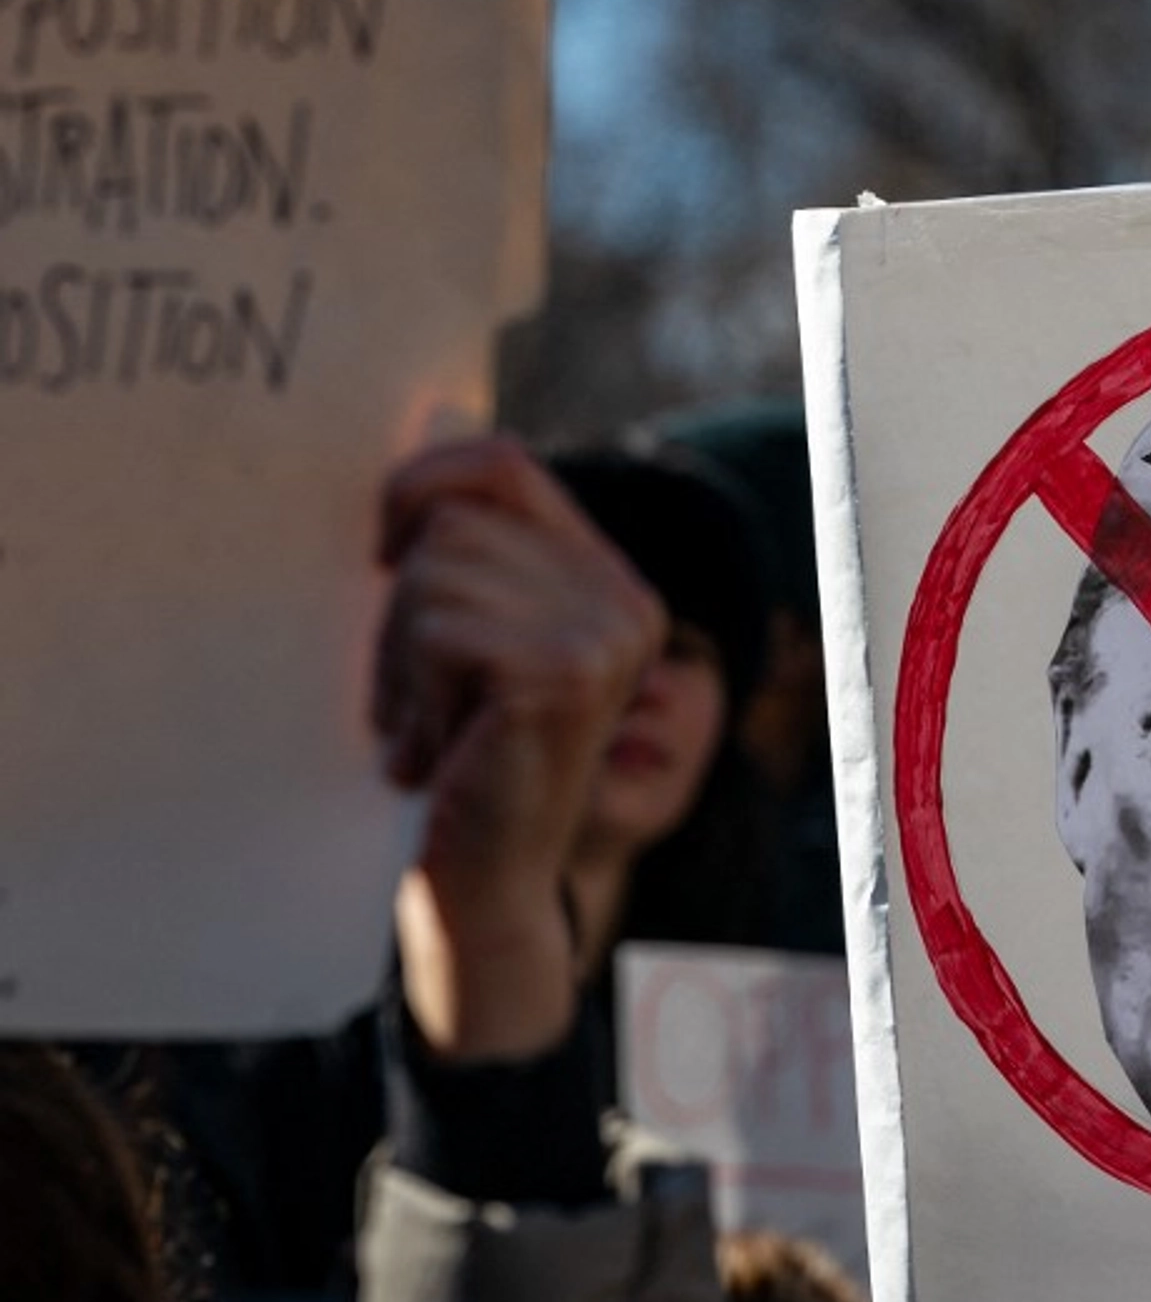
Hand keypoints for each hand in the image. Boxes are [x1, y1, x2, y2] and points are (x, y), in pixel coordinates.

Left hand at [373, 437, 663, 1059]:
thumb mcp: (462, 636)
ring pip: (437, 573)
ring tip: (426, 724)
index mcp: (605, 582)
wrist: (480, 884)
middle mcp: (621, 602)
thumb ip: (461, 550)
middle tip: (417, 695)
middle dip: (402, 605)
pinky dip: (412, 690)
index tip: (378, 551)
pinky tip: (436, 748)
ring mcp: (602, 637)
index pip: (502, 465)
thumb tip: (421, 416)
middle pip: (455, 520)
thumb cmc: (455, 759)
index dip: (422, 484)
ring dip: (401, 656)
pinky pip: (440, 626)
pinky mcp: (564, 675)